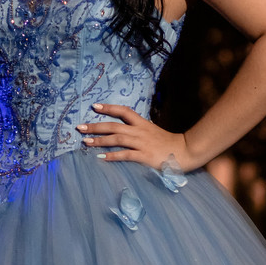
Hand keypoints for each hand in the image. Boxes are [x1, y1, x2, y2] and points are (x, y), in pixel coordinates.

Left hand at [76, 104, 193, 170]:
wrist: (185, 151)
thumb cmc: (169, 143)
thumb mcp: (153, 132)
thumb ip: (139, 130)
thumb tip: (125, 131)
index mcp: (142, 123)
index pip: (123, 111)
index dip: (109, 108)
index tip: (94, 106)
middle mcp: (139, 131)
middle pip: (114, 125)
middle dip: (95, 126)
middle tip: (80, 127)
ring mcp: (141, 143)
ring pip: (116, 139)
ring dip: (99, 140)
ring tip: (85, 142)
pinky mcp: (144, 156)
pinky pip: (125, 155)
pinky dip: (112, 156)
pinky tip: (101, 158)